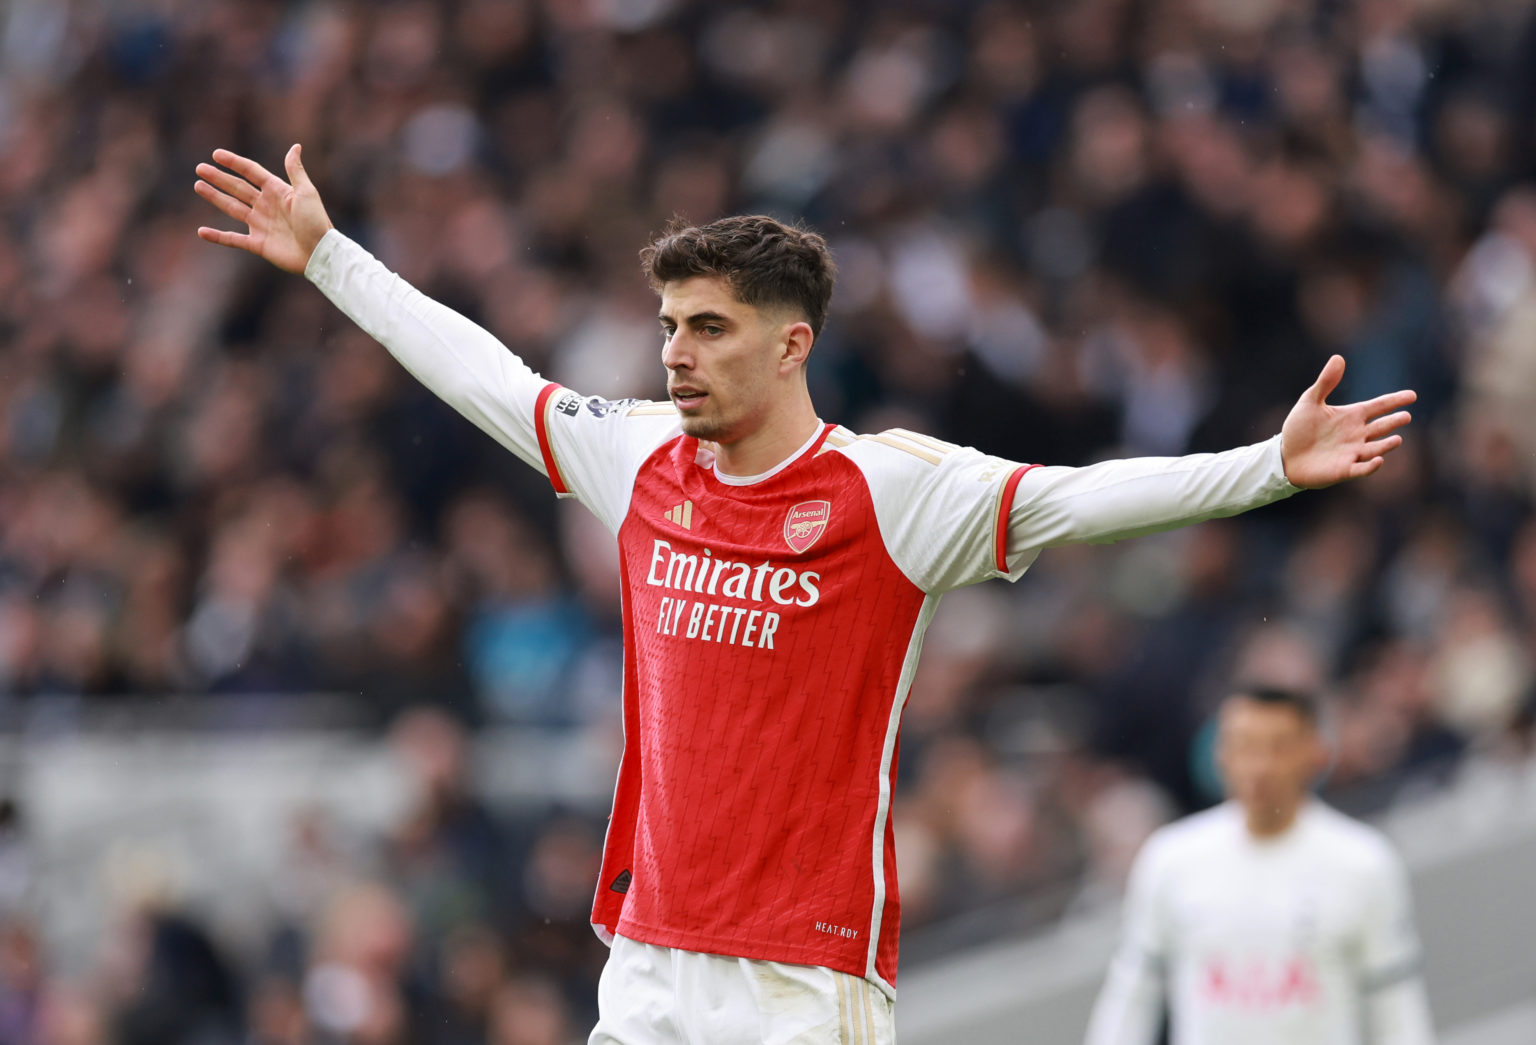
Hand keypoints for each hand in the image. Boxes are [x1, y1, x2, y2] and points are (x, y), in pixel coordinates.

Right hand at [195, 145, 332, 273]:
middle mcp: (267, 206)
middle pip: (238, 188)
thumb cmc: (317, 222)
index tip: (216, 154)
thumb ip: (295, 170)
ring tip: (198, 185)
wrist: (320, 253)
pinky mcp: (258, 244)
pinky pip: (233, 239)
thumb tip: (295, 146)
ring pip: (232, 208)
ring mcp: (261, 225)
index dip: (234, 163)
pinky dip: (217, 236)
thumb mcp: (307, 192)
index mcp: (277, 191)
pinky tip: (201, 231)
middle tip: (200, 168)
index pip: (251, 172)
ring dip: (215, 197)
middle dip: (219, 178)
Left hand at [1280, 355, 1414, 488]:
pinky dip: (1371, 466)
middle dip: (1394, 422)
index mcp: (1352, 416)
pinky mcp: (1344, 470)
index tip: (1412, 395)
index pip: (1379, 406)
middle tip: (1405, 416)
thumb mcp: (1310, 401)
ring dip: (1386, 444)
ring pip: (1375, 448)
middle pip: (1381, 427)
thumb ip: (1326, 382)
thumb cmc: (1299, 429)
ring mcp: (1352, 452)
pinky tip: (1379, 460)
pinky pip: (1362, 469)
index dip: (1395, 400)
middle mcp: (1357, 434)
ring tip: (1397, 439)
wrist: (1284, 456)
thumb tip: (1338, 357)